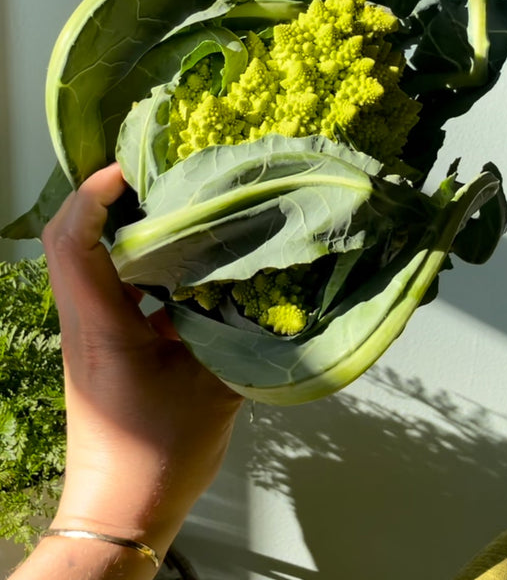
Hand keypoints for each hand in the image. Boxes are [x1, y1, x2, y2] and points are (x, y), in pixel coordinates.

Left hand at [41, 163, 242, 560]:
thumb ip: (235, 330)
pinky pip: (105, 286)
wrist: (120, 513)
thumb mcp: (212, 390)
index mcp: (102, 326)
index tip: (132, 167)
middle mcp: (84, 322)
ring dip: (116, 227)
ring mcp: (87, 334)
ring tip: (168, 207)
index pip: (74, 242)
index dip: (94, 194)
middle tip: (153, 176)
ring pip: (84, 261)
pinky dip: (131, 262)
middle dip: (102, 198)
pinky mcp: (99, 347)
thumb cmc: (160, 456)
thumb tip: (264, 287)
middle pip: (68, 240)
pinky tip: (179, 264)